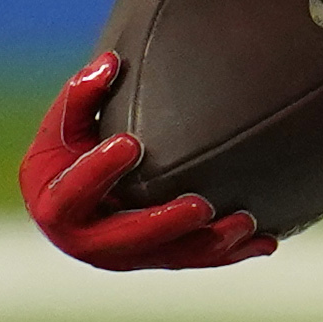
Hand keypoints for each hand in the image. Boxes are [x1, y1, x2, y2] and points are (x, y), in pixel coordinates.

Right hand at [19, 55, 268, 271]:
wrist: (73, 198)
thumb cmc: (68, 151)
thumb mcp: (64, 125)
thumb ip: (80, 96)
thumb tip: (111, 62)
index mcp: (56, 206)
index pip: (74, 192)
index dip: (100, 170)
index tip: (130, 143)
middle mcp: (89, 241)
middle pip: (128, 239)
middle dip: (165, 223)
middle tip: (201, 205)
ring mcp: (128, 257)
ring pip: (171, 256)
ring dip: (210, 243)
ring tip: (247, 222)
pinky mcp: (158, 259)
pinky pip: (196, 259)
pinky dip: (231, 253)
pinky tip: (266, 242)